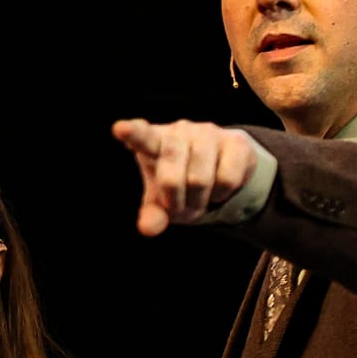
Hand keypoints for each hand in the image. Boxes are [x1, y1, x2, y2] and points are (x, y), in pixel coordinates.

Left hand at [111, 118, 258, 235]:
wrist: (220, 171)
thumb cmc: (180, 184)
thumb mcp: (161, 202)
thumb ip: (152, 214)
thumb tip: (148, 228)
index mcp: (153, 142)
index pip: (141, 137)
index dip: (132, 133)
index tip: (120, 129)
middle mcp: (179, 131)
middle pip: (170, 177)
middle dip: (175, 203)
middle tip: (180, 207)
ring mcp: (208, 133)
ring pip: (199, 180)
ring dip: (199, 201)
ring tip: (200, 197)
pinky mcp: (236, 141)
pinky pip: (226, 179)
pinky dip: (221, 194)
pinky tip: (219, 188)